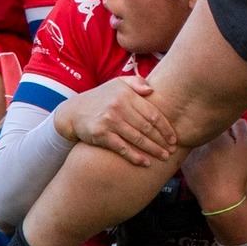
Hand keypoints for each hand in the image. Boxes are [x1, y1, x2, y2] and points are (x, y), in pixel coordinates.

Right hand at [57, 76, 178, 166]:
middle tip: (172, 150)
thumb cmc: (100, 98)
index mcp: (127, 94)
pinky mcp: (100, 134)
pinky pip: (122, 148)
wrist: (72, 112)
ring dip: (153, 150)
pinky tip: (145, 162)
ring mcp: (109, 121)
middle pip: (147, 127)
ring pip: (137, 138)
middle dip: (162, 141)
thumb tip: (152, 90)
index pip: (152, 113)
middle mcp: (119, 107)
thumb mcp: (117, 83)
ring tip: (164, 157)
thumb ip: (136, 83)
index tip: (174, 138)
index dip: (166, 127)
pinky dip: (135, 156)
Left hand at [182, 118, 246, 214]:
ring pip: (195, 142)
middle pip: (204, 131)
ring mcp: (189, 153)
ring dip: (202, 145)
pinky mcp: (184, 165)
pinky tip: (205, 164)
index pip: (217, 122)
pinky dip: (195, 156)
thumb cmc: (236, 172)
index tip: (228, 134)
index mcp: (214, 133)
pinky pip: (190, 154)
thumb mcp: (246, 147)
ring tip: (213, 158)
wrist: (221, 198)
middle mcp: (198, 141)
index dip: (224, 128)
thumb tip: (234, 118)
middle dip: (211, 135)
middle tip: (221, 148)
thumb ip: (241, 127)